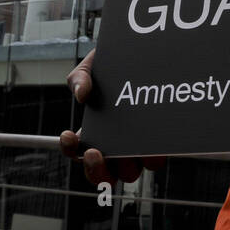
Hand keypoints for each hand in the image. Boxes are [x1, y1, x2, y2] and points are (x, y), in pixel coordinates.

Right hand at [58, 49, 166, 184]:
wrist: (146, 54)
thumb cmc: (116, 65)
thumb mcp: (93, 67)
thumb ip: (80, 78)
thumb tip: (81, 94)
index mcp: (96, 133)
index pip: (77, 153)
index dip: (71, 150)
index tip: (68, 134)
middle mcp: (117, 145)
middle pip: (105, 176)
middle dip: (96, 170)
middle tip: (94, 152)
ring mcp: (139, 146)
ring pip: (132, 171)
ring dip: (129, 163)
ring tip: (130, 144)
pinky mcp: (161, 143)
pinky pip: (158, 158)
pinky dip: (155, 153)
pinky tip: (155, 136)